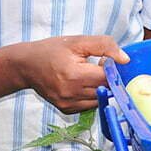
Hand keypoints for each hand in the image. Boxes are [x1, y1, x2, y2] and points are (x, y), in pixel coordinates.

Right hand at [13, 35, 129, 113]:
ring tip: (88, 74)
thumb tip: (125, 60)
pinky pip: (89, 105)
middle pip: (105, 89)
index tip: (104, 59)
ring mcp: (68, 104)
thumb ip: (104, 46)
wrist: (26, 66)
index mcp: (74, 75)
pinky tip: (82, 83)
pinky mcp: (66, 110)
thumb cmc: (51, 50)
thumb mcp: (77, 41)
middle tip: (96, 65)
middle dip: (107, 77)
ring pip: (99, 99)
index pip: (107, 77)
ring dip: (100, 87)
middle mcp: (71, 94)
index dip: (111, 68)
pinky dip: (91, 95)